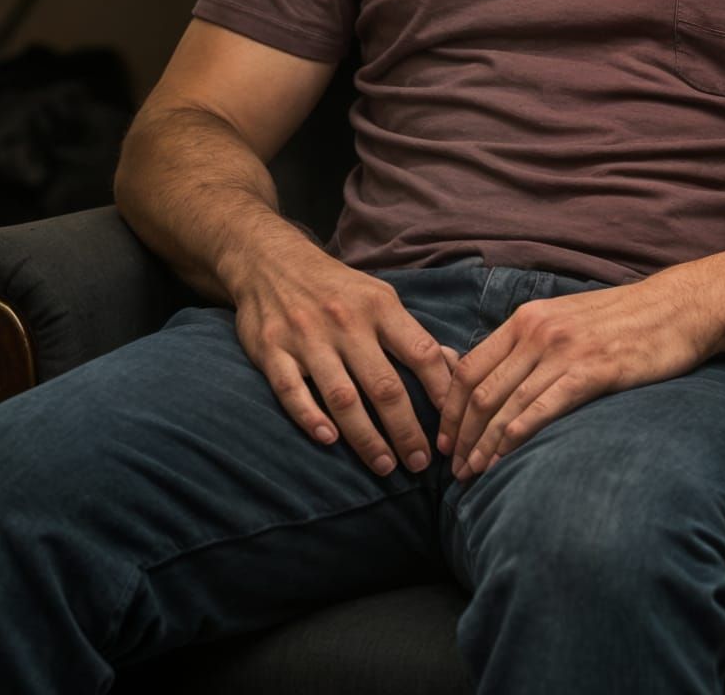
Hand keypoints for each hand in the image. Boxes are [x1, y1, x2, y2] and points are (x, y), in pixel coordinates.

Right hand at [230, 236, 455, 475]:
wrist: (270, 260)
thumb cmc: (336, 287)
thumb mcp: (378, 296)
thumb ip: (411, 334)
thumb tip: (454, 368)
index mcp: (379, 306)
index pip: (421, 353)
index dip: (442, 393)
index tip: (453, 427)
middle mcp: (345, 321)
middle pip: (384, 385)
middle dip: (406, 430)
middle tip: (419, 464)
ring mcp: (306, 336)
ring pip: (342, 397)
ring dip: (366, 438)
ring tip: (385, 466)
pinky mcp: (271, 350)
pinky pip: (291, 391)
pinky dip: (310, 418)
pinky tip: (328, 440)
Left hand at [437, 270, 716, 481]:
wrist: (676, 308)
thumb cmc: (622, 321)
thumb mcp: (566, 320)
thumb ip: (529, 344)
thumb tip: (495, 376)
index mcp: (527, 318)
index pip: (469, 366)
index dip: (450, 408)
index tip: (446, 440)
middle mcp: (537, 330)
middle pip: (481, 390)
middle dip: (461, 435)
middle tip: (453, 469)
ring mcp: (563, 350)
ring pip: (506, 404)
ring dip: (484, 445)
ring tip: (473, 475)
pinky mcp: (592, 370)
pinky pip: (542, 408)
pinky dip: (516, 437)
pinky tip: (505, 460)